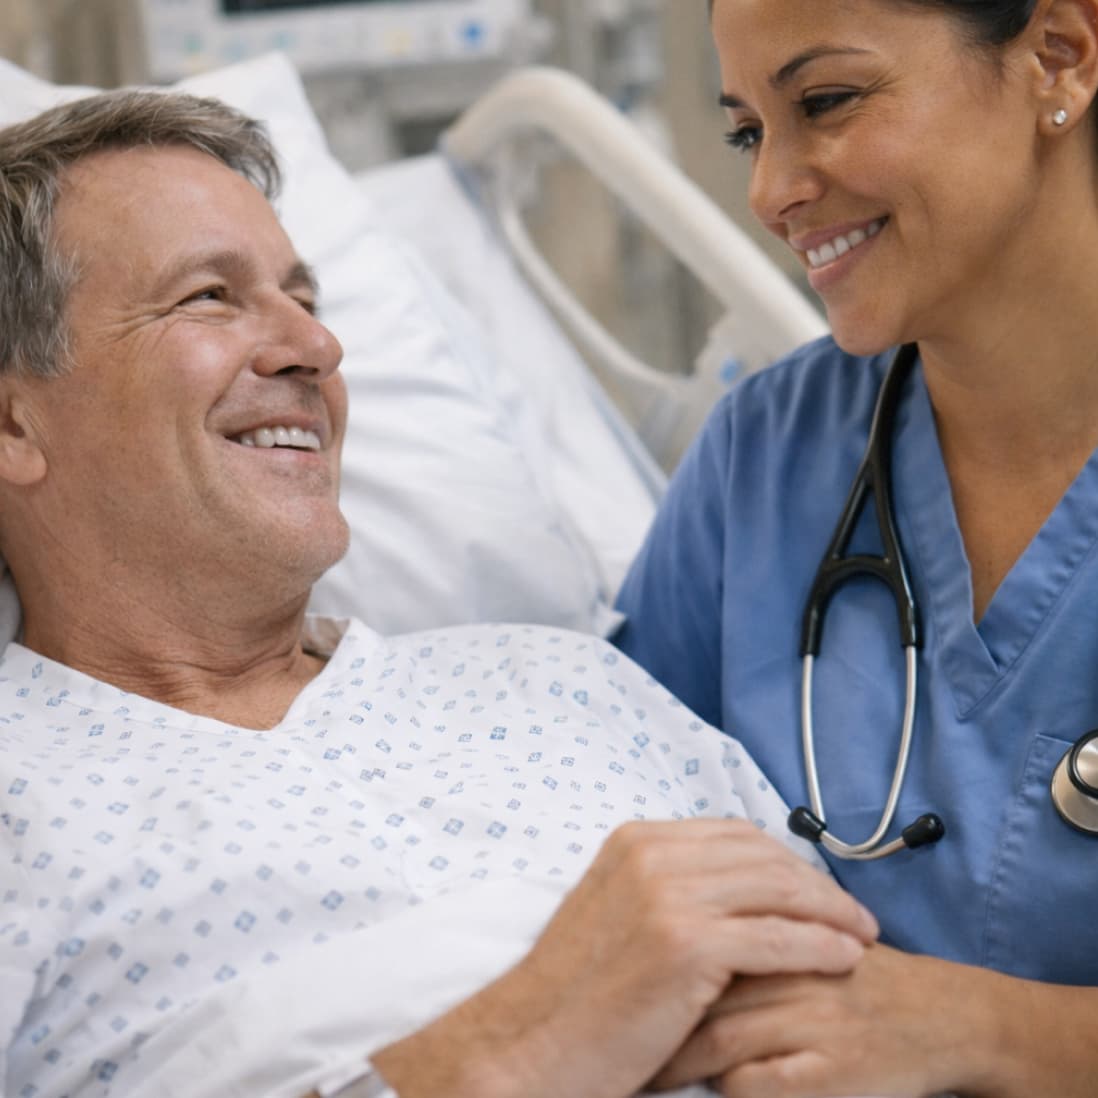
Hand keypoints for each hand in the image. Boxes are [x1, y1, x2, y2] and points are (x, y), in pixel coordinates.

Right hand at [372, 818, 877, 1097]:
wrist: (533, 1041)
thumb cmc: (577, 993)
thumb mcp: (616, 912)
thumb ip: (667, 887)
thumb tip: (731, 890)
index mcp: (635, 841)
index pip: (733, 834)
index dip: (784, 859)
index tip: (816, 886)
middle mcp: (653, 855)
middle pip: (762, 855)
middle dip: (816, 882)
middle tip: (853, 912)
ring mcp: (669, 895)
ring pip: (778, 890)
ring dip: (830, 911)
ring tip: (862, 935)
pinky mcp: (687, 944)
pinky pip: (777, 938)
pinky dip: (820, 945)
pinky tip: (844, 958)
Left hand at [649, 943, 1002, 1097]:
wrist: (938, 1017)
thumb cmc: (851, 976)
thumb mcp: (793, 938)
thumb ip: (738, 928)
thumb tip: (658, 939)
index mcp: (778, 925)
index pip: (694, 936)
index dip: (649, 967)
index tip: (613, 996)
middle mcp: (791, 967)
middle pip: (698, 989)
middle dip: (652, 1020)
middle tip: (617, 1040)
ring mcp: (811, 1019)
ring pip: (720, 1040)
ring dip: (677, 1062)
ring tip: (646, 1074)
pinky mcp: (830, 1071)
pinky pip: (755, 1085)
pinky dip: (725, 1090)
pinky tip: (709, 1091)